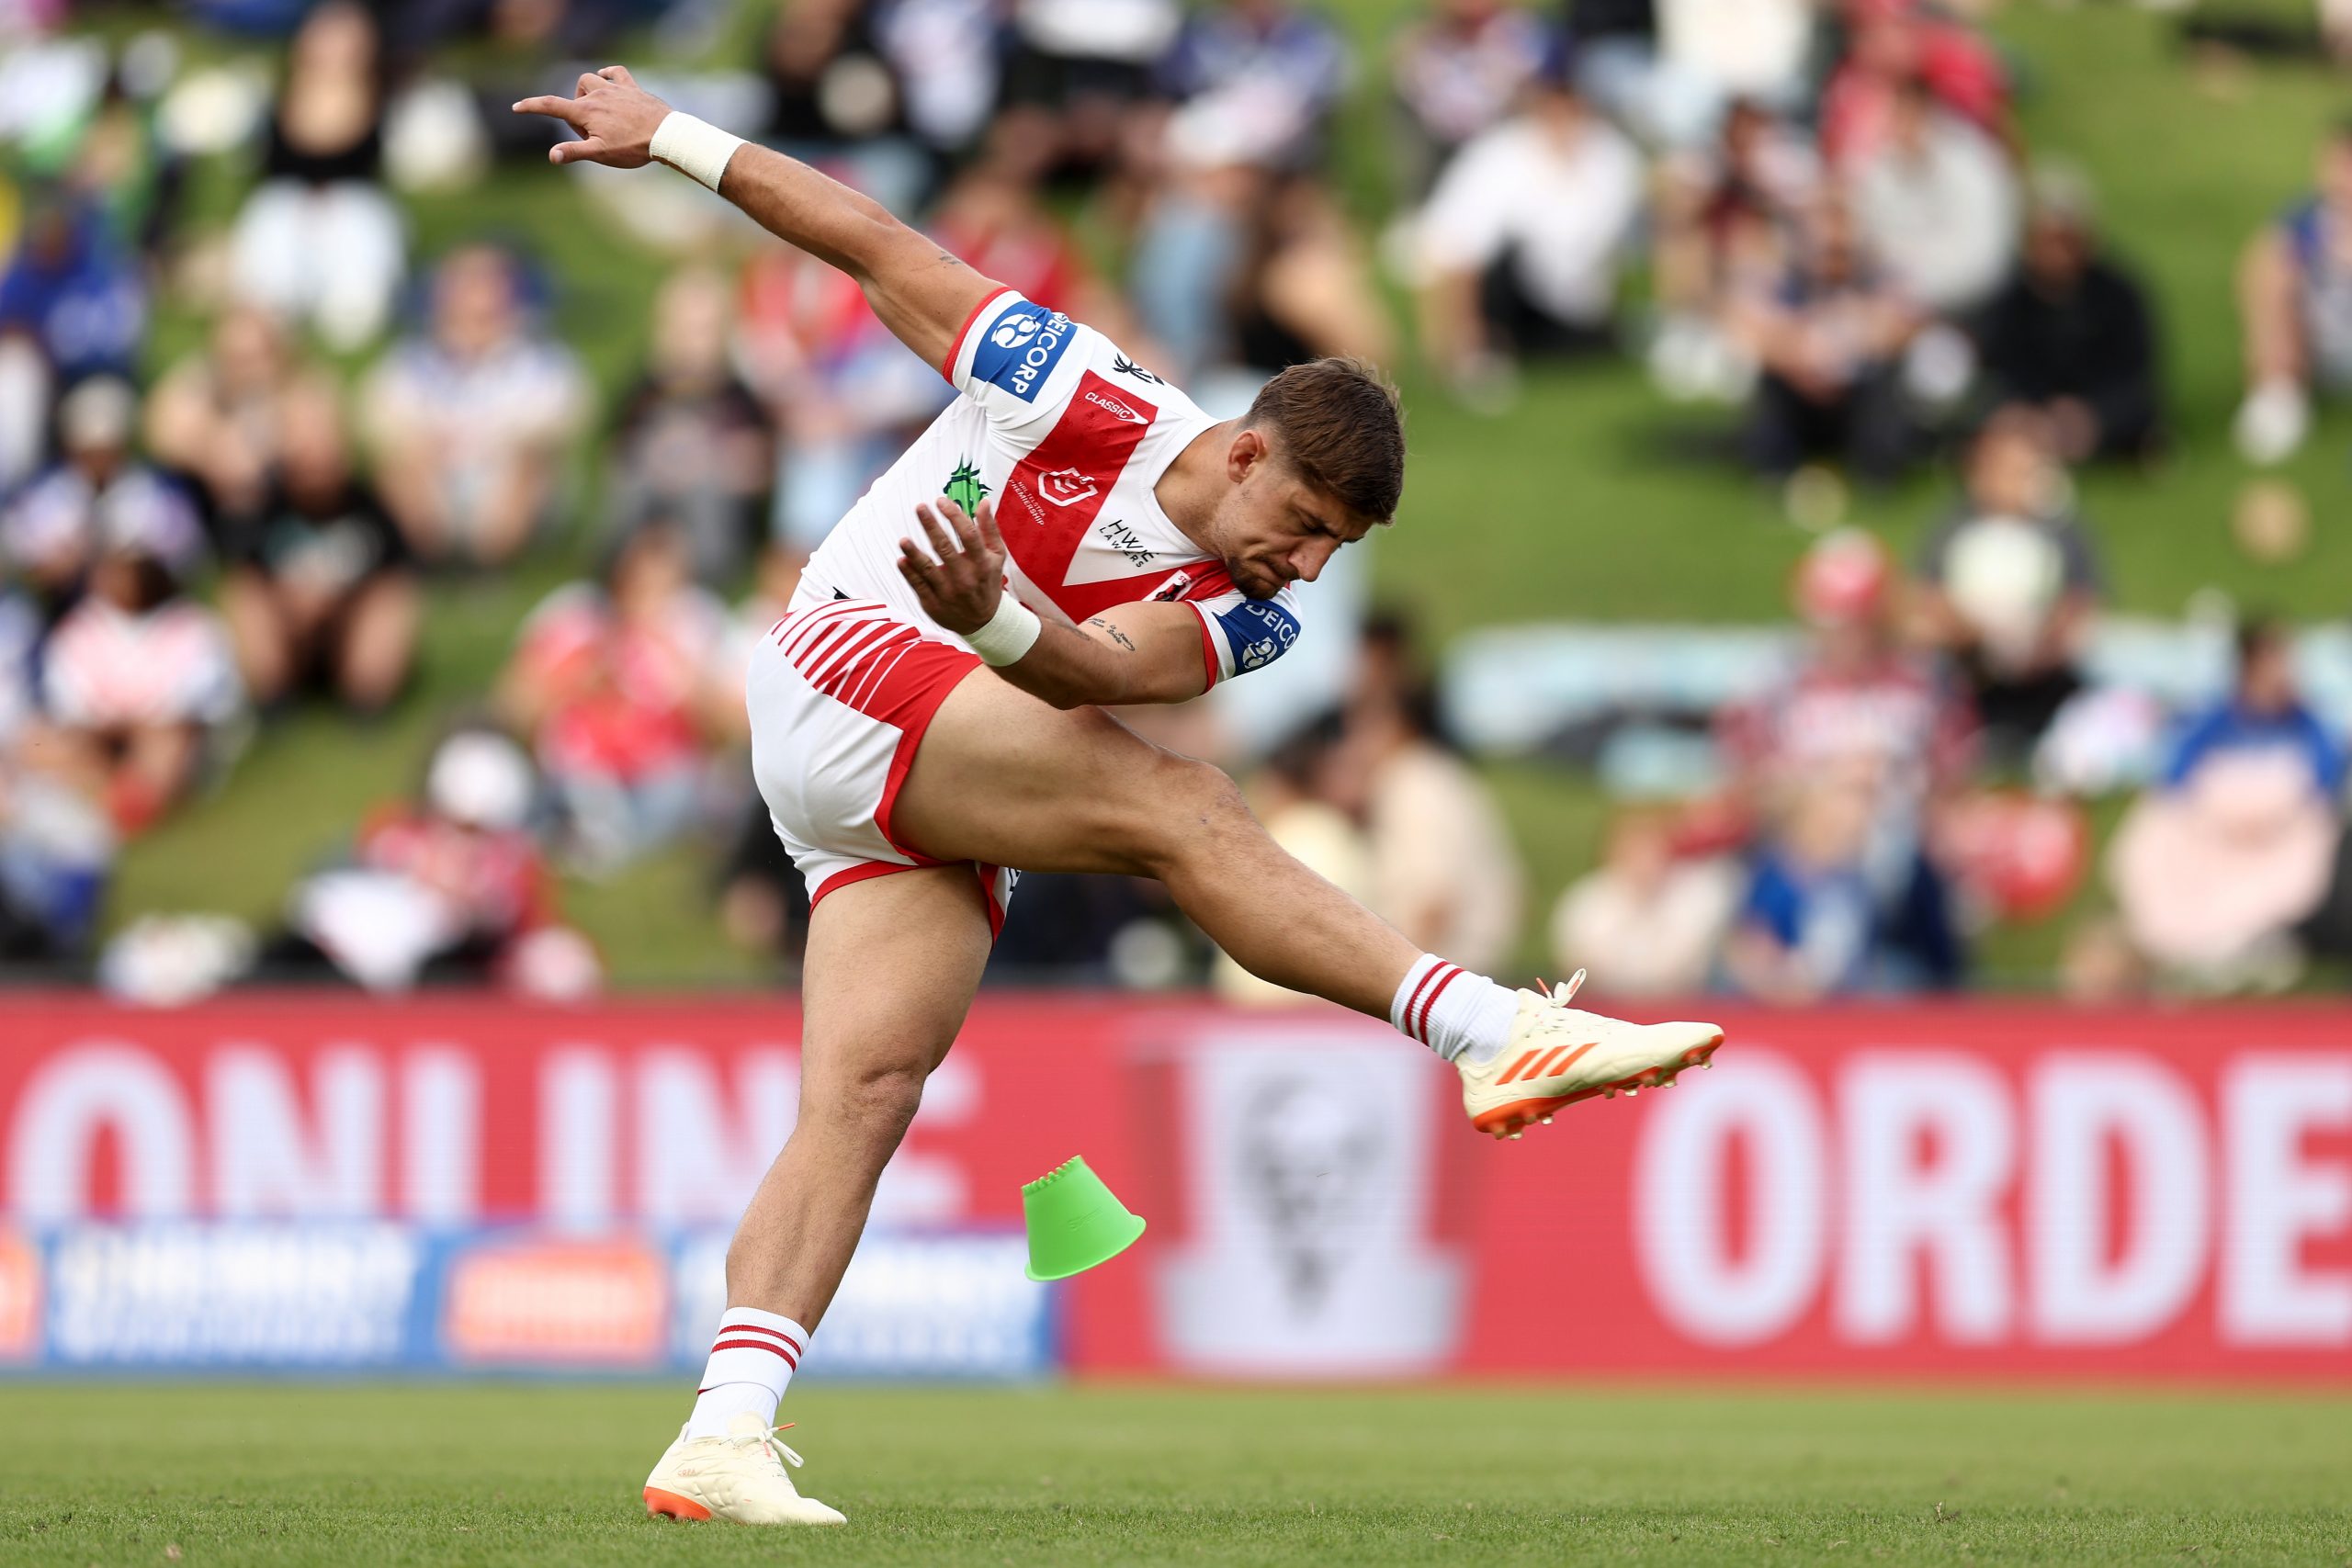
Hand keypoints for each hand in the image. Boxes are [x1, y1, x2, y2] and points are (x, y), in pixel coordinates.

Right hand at [512, 65, 668, 167]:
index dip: (531, 107)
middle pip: (574, 96)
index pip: (551, 106)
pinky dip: (608, 74)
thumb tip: (552, 156)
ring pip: (591, 80)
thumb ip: (575, 152)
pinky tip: (608, 80)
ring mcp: (615, 89)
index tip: (516, 107)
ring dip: (589, 94)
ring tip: (601, 115)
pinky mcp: (632, 87)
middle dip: (577, 113)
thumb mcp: (601, 153)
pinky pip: (615, 72)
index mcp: (586, 111)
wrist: (666, 135)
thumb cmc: (633, 147)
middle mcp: (598, 95)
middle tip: (593, 134)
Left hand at [896, 496, 1006, 634]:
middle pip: (945, 548)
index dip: (954, 516)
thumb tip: (984, 502)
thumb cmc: (988, 581)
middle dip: (931, 526)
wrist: (984, 623)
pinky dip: (909, 573)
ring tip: (904, 540)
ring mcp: (948, 592)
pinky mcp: (934, 604)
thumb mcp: (996, 556)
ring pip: (928, 569)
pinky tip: (902, 560)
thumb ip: (989, 529)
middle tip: (920, 507)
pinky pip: (919, 586)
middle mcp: (966, 578)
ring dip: (914, 554)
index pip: (968, 535)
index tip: (941, 501)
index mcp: (982, 563)